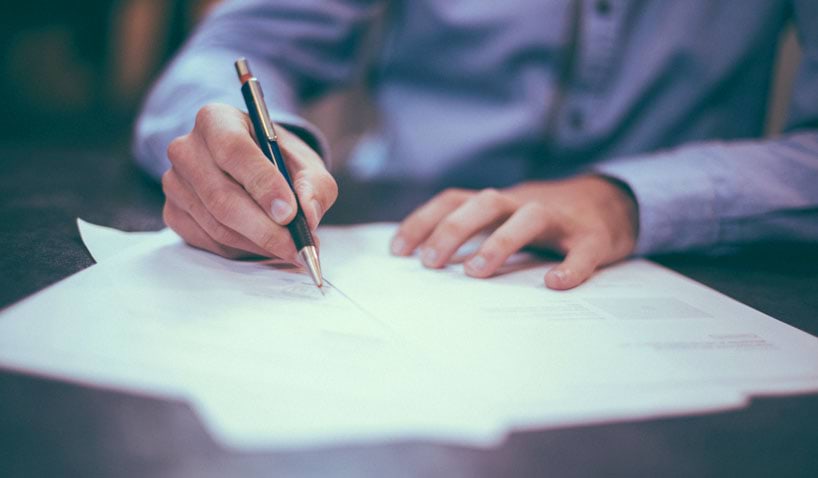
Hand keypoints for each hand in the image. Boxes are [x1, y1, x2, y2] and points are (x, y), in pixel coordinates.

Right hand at [162, 103, 336, 260]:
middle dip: (265, 228)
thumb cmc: (279, 161)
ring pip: (217, 225)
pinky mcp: (173, 212)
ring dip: (258, 243)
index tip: (289, 213)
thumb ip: (314, 185)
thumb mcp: (306, 164)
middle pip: (221, 196)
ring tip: (290, 247)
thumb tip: (308, 215)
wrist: (254, 168)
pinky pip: (209, 241)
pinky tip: (264, 244)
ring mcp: (174, 182)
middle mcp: (186, 148)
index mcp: (216, 120)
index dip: (263, 184)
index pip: (233, 150)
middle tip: (297, 246)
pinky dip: (242, 250)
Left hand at [390, 175, 638, 289]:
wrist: (611, 203)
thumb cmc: (545, 221)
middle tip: (430, 264)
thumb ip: (474, 234)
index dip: (423, 221)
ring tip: (476, 273)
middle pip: (485, 203)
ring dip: (500, 242)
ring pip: (529, 217)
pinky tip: (555, 284)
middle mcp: (524, 203)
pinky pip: (583, 250)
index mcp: (499, 202)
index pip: (454, 200)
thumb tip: (425, 263)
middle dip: (453, 230)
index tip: (398, 251)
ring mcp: (560, 218)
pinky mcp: (594, 237)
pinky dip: (571, 266)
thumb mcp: (505, 219)